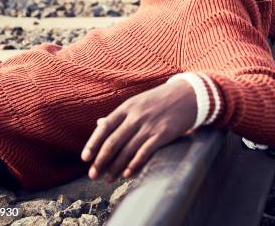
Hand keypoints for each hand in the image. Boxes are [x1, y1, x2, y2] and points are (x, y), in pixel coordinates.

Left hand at [80, 79, 196, 181]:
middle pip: (113, 142)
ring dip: (115, 167)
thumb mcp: (138, 101)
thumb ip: (120, 115)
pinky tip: (127, 174)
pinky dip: (134, 165)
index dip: (93, 144)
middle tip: (93, 175)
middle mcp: (136, 116)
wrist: (189, 94)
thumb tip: (98, 124)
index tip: (85, 158)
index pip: (104, 127)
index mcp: (127, 107)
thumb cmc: (161, 99)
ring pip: (127, 150)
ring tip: (108, 178)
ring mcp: (149, 125)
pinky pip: (144, 152)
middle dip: (101, 161)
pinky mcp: (163, 134)